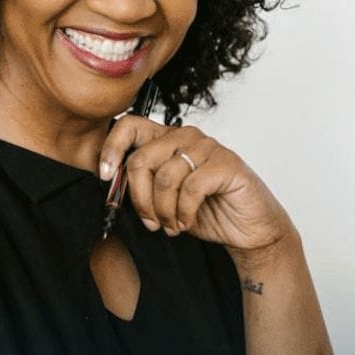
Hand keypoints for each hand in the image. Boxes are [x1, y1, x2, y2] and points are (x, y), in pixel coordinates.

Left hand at [100, 117, 295, 256]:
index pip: (130, 125)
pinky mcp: (226, 164)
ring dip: (163, 211)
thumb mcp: (165, 199)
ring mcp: (208, 148)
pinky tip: (187, 223)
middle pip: (141, 158)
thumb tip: (110, 183)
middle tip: (150, 221)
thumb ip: (143, 185)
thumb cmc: (208, 212)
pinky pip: (190, 188)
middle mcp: (187, 137)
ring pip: (164, 177)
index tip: (105, 177)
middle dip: (139, 199)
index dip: (111, 149)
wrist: (249, 230)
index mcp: (168, 140)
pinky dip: (184, 212)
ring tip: (171, 226)